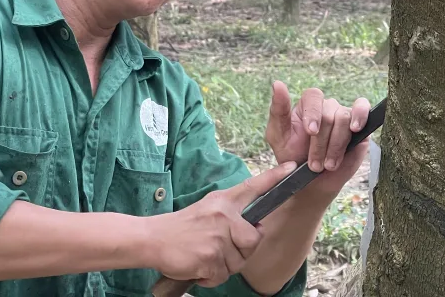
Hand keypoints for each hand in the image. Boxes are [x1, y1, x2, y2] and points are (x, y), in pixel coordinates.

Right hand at [144, 161, 295, 287]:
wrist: (153, 239)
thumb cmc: (181, 227)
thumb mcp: (207, 209)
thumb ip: (231, 215)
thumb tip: (254, 229)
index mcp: (223, 201)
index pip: (253, 187)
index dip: (274, 177)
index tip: (291, 167)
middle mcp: (223, 216)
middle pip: (254, 240)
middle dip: (243, 252)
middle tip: (223, 250)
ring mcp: (217, 237)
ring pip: (238, 262)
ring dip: (223, 266)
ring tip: (205, 256)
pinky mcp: (210, 258)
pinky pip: (222, 276)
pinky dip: (210, 277)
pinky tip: (198, 266)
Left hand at [264, 81, 370, 192]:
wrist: (312, 183)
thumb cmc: (293, 157)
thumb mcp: (278, 136)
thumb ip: (278, 110)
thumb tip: (277, 83)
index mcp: (307, 105)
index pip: (313, 96)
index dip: (313, 113)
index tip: (310, 132)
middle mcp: (326, 107)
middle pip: (328, 113)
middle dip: (321, 142)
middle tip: (315, 164)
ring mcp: (343, 115)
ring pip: (344, 119)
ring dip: (336, 145)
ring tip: (329, 164)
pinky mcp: (360, 126)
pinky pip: (363, 108)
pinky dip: (361, 115)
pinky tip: (355, 129)